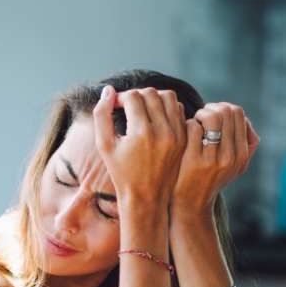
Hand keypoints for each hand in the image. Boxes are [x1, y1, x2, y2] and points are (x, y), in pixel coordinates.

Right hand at [93, 86, 186, 205]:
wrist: (146, 196)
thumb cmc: (120, 171)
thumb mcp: (104, 145)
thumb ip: (101, 115)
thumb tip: (108, 90)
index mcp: (141, 133)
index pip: (133, 97)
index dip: (120, 97)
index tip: (114, 105)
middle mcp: (162, 131)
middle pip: (150, 93)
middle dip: (136, 95)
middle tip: (126, 105)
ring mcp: (177, 134)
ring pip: (168, 97)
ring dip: (153, 97)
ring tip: (141, 108)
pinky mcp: (183, 137)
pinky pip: (177, 109)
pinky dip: (165, 107)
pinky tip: (154, 117)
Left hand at [173, 103, 259, 215]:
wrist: (191, 204)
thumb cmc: (209, 179)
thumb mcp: (235, 166)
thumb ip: (244, 144)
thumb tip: (245, 119)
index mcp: (242, 154)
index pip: (238, 113)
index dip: (222, 107)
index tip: (211, 115)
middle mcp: (232, 156)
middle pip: (226, 112)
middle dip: (210, 108)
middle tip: (200, 116)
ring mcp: (214, 158)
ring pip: (212, 117)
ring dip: (199, 114)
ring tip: (193, 122)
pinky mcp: (194, 161)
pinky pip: (193, 128)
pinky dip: (187, 125)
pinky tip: (183, 134)